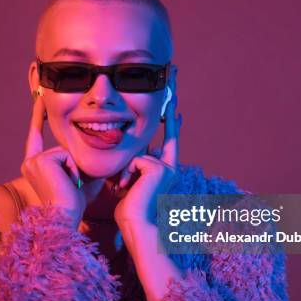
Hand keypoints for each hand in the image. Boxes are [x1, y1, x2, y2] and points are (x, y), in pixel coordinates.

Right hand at [20, 94, 85, 229]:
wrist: (67, 217)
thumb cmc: (75, 203)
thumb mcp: (79, 176)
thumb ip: (80, 160)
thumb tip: (95, 142)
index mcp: (35, 167)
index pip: (36, 136)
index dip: (37, 117)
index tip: (38, 99)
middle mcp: (29, 163)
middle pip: (61, 147)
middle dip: (73, 163)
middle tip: (72, 185)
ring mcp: (33, 161)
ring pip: (65, 150)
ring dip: (74, 167)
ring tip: (70, 185)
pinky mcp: (41, 160)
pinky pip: (66, 154)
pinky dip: (72, 167)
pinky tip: (68, 181)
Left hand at [113, 95, 181, 233]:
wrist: (135, 224)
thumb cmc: (129, 208)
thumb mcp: (130, 180)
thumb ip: (134, 164)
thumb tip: (133, 153)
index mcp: (163, 169)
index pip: (168, 140)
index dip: (171, 124)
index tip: (175, 109)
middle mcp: (169, 166)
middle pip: (169, 131)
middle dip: (171, 105)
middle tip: (175, 76)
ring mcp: (167, 167)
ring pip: (139, 152)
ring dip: (127, 170)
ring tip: (125, 189)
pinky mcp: (160, 168)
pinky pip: (136, 159)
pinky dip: (128, 173)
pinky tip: (129, 188)